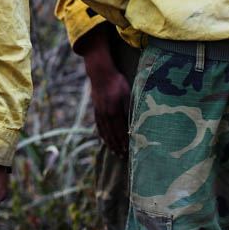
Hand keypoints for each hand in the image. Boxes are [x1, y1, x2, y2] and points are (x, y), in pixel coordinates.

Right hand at [75, 24, 131, 157]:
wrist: (100, 73)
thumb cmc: (117, 82)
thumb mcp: (126, 94)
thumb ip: (128, 109)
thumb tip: (132, 124)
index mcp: (114, 111)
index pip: (120, 130)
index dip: (124, 141)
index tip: (128, 151)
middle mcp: (105, 114)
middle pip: (112, 134)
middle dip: (118, 146)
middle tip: (122, 157)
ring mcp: (99, 112)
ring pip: (105, 131)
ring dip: (110, 143)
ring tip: (114, 152)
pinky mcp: (96, 109)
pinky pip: (99, 125)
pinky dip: (102, 134)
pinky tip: (104, 139)